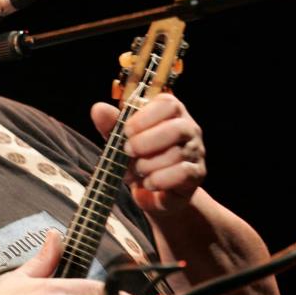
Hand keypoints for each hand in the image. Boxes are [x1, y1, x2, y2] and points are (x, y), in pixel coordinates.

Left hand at [91, 93, 205, 213]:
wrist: (153, 191)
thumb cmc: (138, 157)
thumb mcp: (121, 140)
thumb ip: (111, 124)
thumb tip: (98, 108)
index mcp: (170, 113)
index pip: (168, 103)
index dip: (145, 117)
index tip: (126, 131)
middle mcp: (188, 128)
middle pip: (177, 128)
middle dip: (147, 141)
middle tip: (128, 151)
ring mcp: (195, 151)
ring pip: (178, 153)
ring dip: (150, 164)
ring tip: (137, 170)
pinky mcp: (196, 173)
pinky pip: (183, 173)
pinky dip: (161, 179)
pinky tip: (148, 182)